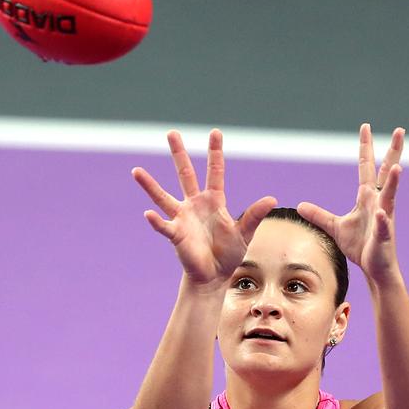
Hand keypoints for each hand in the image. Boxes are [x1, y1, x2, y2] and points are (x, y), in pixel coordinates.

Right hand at [132, 129, 276, 286]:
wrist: (214, 276)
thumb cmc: (228, 254)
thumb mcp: (244, 233)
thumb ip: (254, 215)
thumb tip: (272, 199)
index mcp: (213, 201)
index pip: (215, 172)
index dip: (215, 153)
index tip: (215, 133)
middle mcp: (195, 205)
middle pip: (185, 174)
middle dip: (179, 154)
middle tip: (171, 133)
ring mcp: (182, 218)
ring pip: (163, 197)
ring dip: (150, 185)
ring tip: (136, 171)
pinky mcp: (176, 235)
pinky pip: (164, 226)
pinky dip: (156, 222)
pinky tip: (148, 214)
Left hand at [297, 124, 404, 283]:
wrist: (374, 268)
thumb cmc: (360, 246)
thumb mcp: (335, 227)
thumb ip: (319, 215)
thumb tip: (301, 205)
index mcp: (368, 198)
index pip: (367, 167)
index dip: (366, 148)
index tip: (365, 127)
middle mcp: (379, 203)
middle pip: (387, 174)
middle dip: (393, 152)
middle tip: (400, 131)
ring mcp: (384, 219)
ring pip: (390, 197)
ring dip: (394, 182)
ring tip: (398, 167)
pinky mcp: (383, 237)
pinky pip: (383, 227)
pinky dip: (382, 221)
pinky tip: (381, 214)